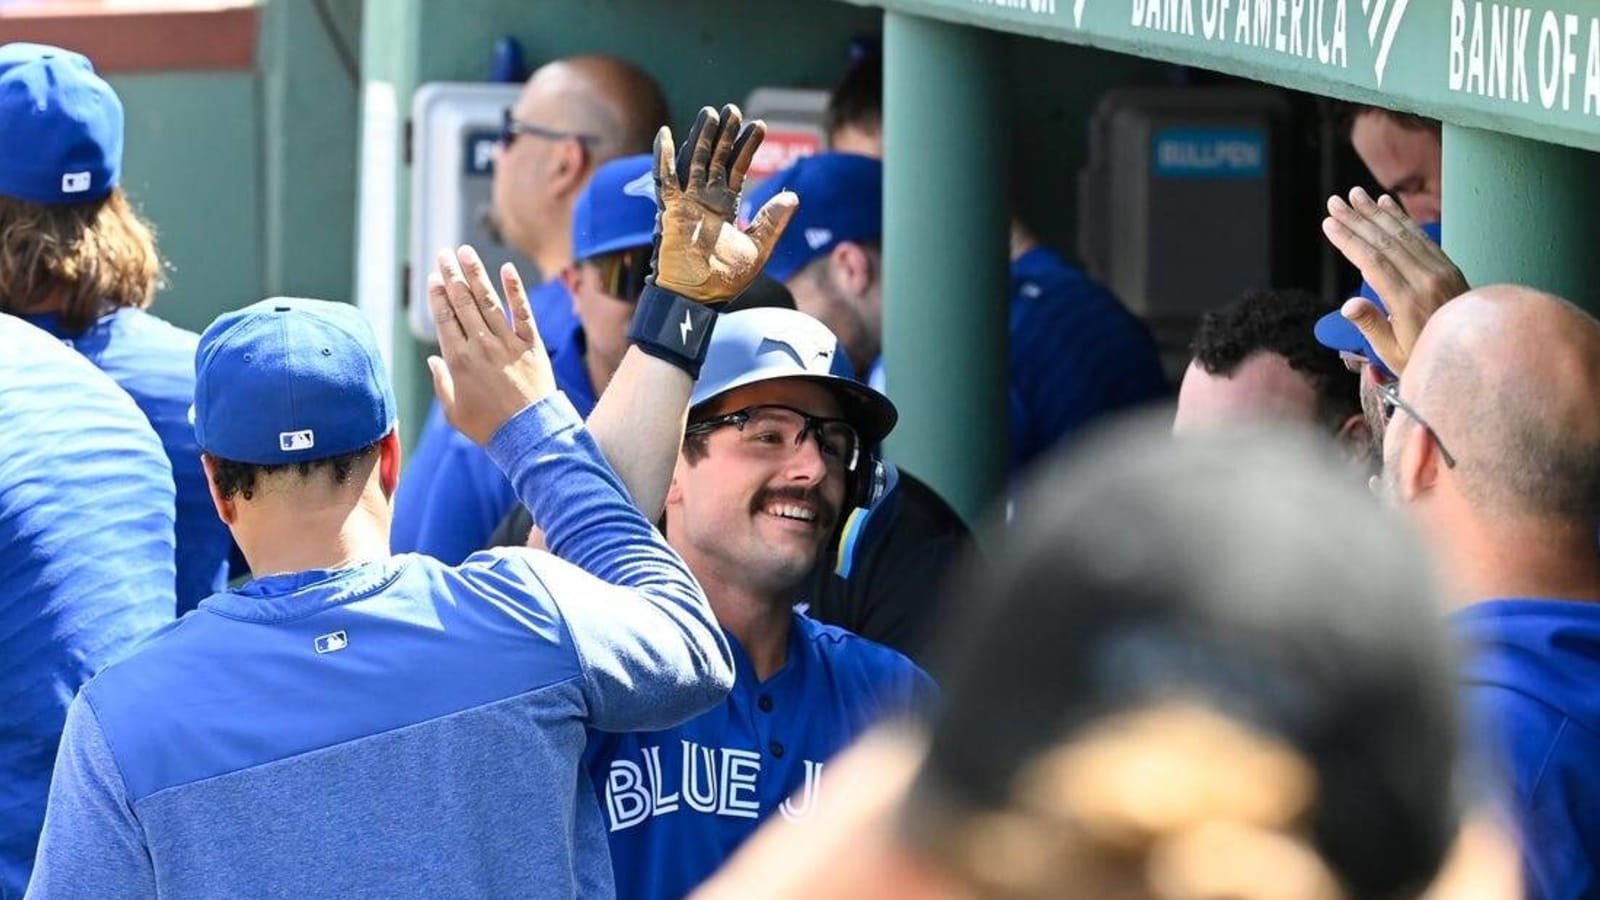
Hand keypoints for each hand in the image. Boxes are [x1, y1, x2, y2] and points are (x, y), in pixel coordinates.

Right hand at [426, 245, 555, 444]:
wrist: (530, 435)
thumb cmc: (489, 427)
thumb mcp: (454, 411)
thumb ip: (441, 383)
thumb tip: (434, 360)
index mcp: (458, 360)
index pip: (444, 318)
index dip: (438, 295)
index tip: (434, 277)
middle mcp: (481, 345)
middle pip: (462, 302)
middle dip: (452, 275)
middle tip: (444, 253)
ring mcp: (507, 342)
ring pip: (488, 301)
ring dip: (475, 273)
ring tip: (465, 252)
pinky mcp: (531, 344)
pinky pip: (522, 311)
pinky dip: (514, 289)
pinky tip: (506, 268)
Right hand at [651, 103, 797, 302]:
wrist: (699, 298)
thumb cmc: (725, 280)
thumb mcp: (758, 249)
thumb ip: (773, 221)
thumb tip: (794, 196)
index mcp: (724, 207)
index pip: (737, 169)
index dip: (747, 147)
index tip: (759, 126)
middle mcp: (705, 200)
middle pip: (715, 159)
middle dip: (725, 135)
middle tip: (732, 110)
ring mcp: (687, 203)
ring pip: (694, 162)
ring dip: (701, 138)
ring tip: (711, 114)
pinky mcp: (672, 210)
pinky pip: (665, 180)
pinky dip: (663, 158)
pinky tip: (665, 135)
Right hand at [1322, 187, 1467, 374]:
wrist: (1476, 354)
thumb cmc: (1426, 358)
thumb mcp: (1394, 354)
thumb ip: (1372, 326)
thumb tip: (1348, 305)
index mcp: (1408, 301)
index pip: (1372, 262)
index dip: (1349, 240)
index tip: (1329, 224)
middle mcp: (1426, 280)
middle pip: (1385, 242)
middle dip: (1357, 219)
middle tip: (1334, 202)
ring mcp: (1440, 270)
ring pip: (1403, 234)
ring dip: (1377, 212)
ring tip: (1355, 195)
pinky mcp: (1448, 266)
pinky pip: (1422, 236)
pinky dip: (1402, 218)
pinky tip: (1387, 204)